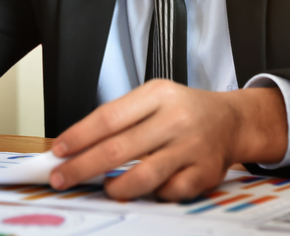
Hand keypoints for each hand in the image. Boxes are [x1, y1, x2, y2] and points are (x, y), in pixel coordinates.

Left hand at [49, 80, 287, 200]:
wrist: (230, 120)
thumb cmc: (184, 110)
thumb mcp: (154, 98)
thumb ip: (121, 117)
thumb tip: (77, 145)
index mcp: (158, 94)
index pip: (109, 117)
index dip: (79, 136)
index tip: (59, 150)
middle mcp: (175, 119)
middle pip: (119, 149)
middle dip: (82, 166)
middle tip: (62, 177)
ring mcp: (191, 147)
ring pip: (143, 176)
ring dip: (116, 186)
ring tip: (106, 187)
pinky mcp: (204, 172)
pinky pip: (169, 192)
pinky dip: (153, 194)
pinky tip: (147, 188)